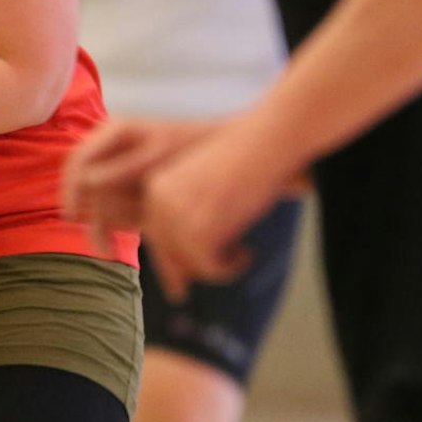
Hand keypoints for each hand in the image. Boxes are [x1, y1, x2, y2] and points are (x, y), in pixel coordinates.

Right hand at [61, 118, 215, 240]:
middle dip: (94, 210)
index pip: (77, 160)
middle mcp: (109, 153)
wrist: (221, 152)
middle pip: (84, 186)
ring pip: (95, 204)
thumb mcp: (157, 152)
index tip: (73, 213)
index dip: (70, 187)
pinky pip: (107, 215)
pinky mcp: (126, 194)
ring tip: (112, 244)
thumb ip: (122, 166)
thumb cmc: (191, 145)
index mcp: (112, 134)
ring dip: (102, 224)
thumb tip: (86, 182)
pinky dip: (107, 232)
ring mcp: (117, 174)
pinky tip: (110, 249)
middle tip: (110, 226)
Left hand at [136, 118, 294, 301]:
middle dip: (191, 269)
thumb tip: (179, 277)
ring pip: (190, 264)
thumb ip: (185, 221)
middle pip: (168, 254)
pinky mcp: (200, 229)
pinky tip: (246, 252)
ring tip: (241, 254)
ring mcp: (178, 215)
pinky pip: (210, 268)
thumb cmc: (243, 163)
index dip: (173, 259)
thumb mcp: (203, 189)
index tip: (185, 279)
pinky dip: (229, 268)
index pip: (155, 236)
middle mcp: (159, 201)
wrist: (266, 142)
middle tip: (216, 273)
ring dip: (216, 267)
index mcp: (156, 188)